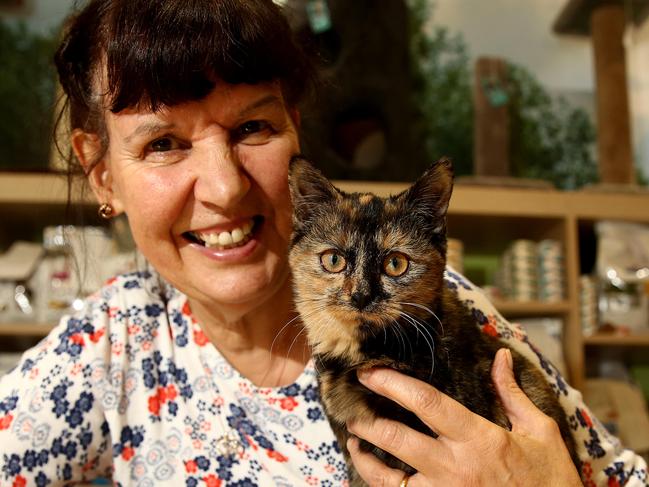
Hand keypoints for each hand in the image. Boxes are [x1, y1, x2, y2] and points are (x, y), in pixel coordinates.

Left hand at [346, 348, 581, 485]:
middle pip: (397, 438)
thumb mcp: (540, 432)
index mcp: (480, 439)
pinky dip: (378, 482)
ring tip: (353, 438)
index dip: (393, 384)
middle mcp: (455, 467)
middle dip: (367, 418)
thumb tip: (500, 356)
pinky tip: (371, 470)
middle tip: (351, 402)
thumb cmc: (550, 480)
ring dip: (365, 455)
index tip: (371, 372)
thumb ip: (512, 393)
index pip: (427, 403)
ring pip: (389, 476)